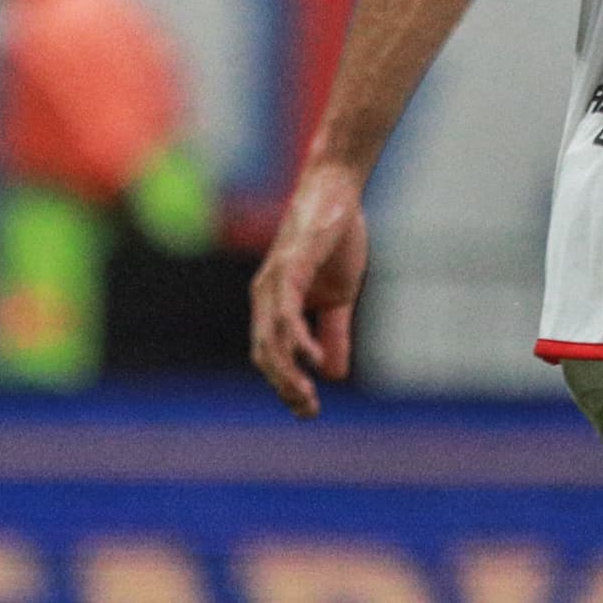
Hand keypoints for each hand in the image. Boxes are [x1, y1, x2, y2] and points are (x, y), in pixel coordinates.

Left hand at [248, 162, 368, 418]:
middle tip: (308, 411)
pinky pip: (286, 312)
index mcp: (273, 304)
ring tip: (308, 396)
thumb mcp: (338, 297)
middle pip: (263, 354)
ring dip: (287, 374)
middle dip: (284, 388)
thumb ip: (333, 334)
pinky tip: (311, 361)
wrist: (338, 191)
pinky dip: (296, 340)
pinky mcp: (289, 267)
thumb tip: (332, 374)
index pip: (270, 355)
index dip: (285, 384)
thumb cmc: (334, 238)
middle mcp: (265, 296)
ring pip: (270, 340)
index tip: (307, 410)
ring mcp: (274, 281)